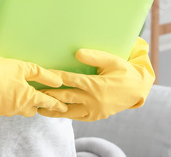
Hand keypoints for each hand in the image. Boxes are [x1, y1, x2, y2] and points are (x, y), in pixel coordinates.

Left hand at [38, 37, 154, 121]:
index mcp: (96, 84)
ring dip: (54, 109)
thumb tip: (76, 52)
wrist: (137, 90)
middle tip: (34, 92)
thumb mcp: (112, 60)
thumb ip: (94, 56)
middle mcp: (93, 99)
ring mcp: (94, 110)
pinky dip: (66, 115)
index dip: (55, 76)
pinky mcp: (96, 116)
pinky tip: (56, 112)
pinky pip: (78, 117)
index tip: (43, 74)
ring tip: (39, 107)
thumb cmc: (123, 71)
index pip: (70, 79)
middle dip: (49, 95)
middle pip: (66, 97)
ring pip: (70, 111)